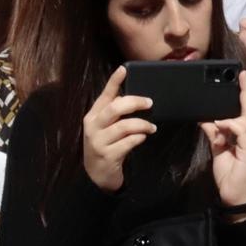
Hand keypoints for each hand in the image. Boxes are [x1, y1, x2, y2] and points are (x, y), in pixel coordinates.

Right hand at [81, 65, 155, 192]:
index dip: (114, 81)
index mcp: (93, 116)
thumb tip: (133, 98)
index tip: (124, 69)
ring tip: (152, 128)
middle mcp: (93, 127)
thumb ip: (114, 114)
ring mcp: (99, 142)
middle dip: (135, 102)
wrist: (96, 176)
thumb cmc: (105, 146)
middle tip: (150, 103)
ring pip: (125, 126)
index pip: (104, 95)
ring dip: (143, 125)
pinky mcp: (108, 155)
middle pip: (116, 107)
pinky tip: (143, 138)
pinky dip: (139, 138)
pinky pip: (129, 142)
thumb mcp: (105, 129)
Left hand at [202, 70, 245, 208]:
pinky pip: (242, 131)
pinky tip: (221, 126)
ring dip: (229, 118)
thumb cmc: (230, 177)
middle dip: (243, 95)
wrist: (236, 198)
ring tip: (216, 122)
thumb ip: (215, 136)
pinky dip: (230, 126)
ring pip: (245, 120)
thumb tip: (206, 120)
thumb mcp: (219, 152)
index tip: (242, 76)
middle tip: (238, 77)